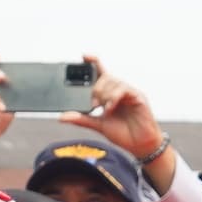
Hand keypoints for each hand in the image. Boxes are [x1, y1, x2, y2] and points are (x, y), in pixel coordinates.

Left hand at [63, 53, 175, 187]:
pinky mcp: (138, 97)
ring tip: (103, 109)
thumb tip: (62, 117)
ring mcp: (129, 93)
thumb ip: (81, 119)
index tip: (84, 56)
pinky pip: (123, 89)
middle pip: (105, 77)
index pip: (101, 73)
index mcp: (109, 94)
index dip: (94, 62)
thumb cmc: (123, 134)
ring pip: (113, 82)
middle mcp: (119, 91)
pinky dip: (114, 97)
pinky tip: (110, 108)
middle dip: (96, 88)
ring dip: (104, 94)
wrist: (139, 145)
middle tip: (93, 104)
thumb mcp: (98, 125)